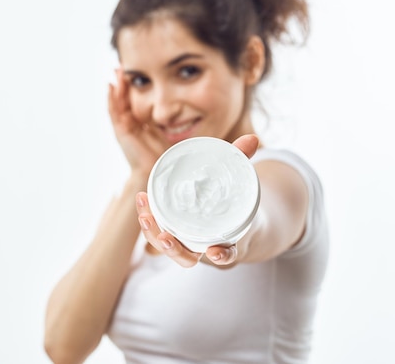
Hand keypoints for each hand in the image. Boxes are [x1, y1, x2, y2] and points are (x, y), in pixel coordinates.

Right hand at [108, 68, 165, 177]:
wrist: (158, 170)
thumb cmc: (167, 152)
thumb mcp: (170, 129)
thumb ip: (173, 118)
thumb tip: (186, 105)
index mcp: (142, 121)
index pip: (137, 98)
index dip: (136, 84)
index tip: (138, 69)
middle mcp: (131, 122)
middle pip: (125, 97)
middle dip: (124, 81)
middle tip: (123, 64)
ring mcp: (124, 125)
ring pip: (117, 101)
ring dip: (116, 86)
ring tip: (117, 71)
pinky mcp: (120, 130)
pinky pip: (113, 111)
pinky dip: (111, 99)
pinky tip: (111, 87)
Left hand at [135, 134, 259, 267]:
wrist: (229, 217)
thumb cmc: (235, 200)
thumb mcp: (241, 182)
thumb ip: (243, 161)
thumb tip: (252, 138)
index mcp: (229, 240)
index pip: (226, 254)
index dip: (222, 255)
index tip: (215, 252)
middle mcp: (205, 247)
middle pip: (187, 257)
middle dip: (174, 250)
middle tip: (165, 236)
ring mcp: (186, 243)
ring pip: (168, 248)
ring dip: (153, 233)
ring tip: (144, 214)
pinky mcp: (172, 233)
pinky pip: (158, 231)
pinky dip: (149, 218)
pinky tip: (142, 200)